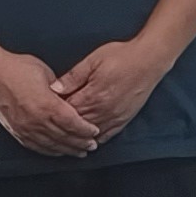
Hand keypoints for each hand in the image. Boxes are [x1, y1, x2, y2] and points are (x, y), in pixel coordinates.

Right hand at [0, 48, 102, 157]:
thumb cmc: (18, 68)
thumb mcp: (46, 73)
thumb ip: (60, 88)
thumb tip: (71, 95)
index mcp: (48, 105)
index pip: (73, 123)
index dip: (86, 129)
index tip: (95, 132)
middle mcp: (38, 120)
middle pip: (65, 138)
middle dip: (81, 143)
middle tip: (92, 146)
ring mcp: (26, 128)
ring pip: (52, 146)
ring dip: (68, 150)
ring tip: (79, 152)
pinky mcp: (17, 132)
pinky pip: (37, 147)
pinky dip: (50, 151)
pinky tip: (58, 152)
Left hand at [50, 36, 169, 141]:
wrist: (150, 60)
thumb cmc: (122, 56)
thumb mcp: (93, 60)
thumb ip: (73, 76)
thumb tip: (54, 88)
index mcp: (92, 96)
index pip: (66, 112)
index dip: (54, 112)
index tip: (46, 111)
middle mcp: (103, 111)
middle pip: (76, 126)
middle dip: (63, 126)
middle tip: (51, 125)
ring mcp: (114, 118)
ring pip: (90, 134)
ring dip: (78, 136)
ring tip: (66, 135)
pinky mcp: (123, 120)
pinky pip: (106, 136)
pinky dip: (94, 139)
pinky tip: (87, 140)